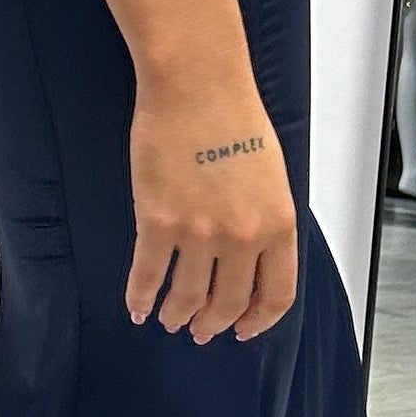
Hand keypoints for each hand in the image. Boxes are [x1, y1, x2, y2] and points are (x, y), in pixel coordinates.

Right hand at [127, 82, 298, 343]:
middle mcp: (242, 237)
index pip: (275, 295)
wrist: (196, 85)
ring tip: (169, 319)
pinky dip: (140, 297)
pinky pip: (148, 274)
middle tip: (200, 331)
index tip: (243, 330)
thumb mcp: (271, 177)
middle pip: (229, 303)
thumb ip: (265, 220)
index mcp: (278, 225)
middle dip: (213, 324)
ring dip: (177, 315)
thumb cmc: (234, 116)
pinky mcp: (157, 221)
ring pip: (188, 297)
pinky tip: (137, 307)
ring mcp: (199, 233)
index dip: (258, 321)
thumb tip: (247, 256)